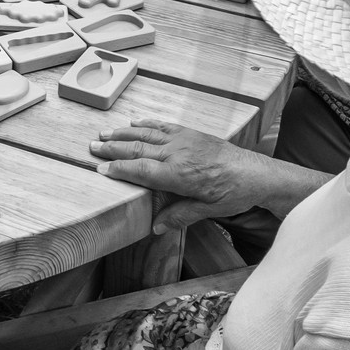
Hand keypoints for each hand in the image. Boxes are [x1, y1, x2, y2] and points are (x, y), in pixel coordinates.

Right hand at [88, 120, 266, 232]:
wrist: (257, 172)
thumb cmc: (234, 193)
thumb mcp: (207, 210)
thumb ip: (179, 215)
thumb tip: (155, 227)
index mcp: (179, 174)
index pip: (140, 170)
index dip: (118, 168)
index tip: (100, 169)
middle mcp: (178, 153)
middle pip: (137, 148)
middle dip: (113, 147)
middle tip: (92, 146)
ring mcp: (184, 140)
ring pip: (146, 134)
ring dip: (123, 133)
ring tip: (105, 133)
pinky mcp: (191, 133)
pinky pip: (163, 125)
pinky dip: (146, 123)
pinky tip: (134, 122)